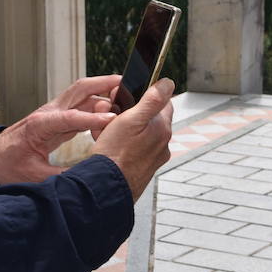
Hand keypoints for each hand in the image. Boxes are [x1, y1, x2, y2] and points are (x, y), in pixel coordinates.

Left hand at [0, 75, 119, 184]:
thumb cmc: (8, 165)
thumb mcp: (33, 177)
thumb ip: (60, 178)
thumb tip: (85, 182)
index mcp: (40, 125)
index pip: (70, 118)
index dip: (93, 119)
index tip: (113, 121)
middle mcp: (48, 113)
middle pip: (79, 90)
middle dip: (102, 84)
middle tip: (125, 82)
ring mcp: (54, 112)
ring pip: (81, 94)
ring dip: (102, 91)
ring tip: (125, 94)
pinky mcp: (58, 118)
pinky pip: (81, 106)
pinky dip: (98, 104)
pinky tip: (112, 111)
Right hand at [92, 79, 174, 199]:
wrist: (105, 188)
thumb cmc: (115, 154)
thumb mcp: (131, 119)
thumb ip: (152, 100)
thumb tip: (168, 83)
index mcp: (162, 129)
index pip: (162, 102)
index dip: (144, 96)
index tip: (128, 97)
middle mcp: (162, 144)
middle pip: (147, 118)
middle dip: (128, 114)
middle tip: (110, 116)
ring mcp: (152, 158)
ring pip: (137, 134)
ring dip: (121, 129)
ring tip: (104, 134)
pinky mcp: (141, 169)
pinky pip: (132, 149)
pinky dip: (120, 144)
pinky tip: (106, 146)